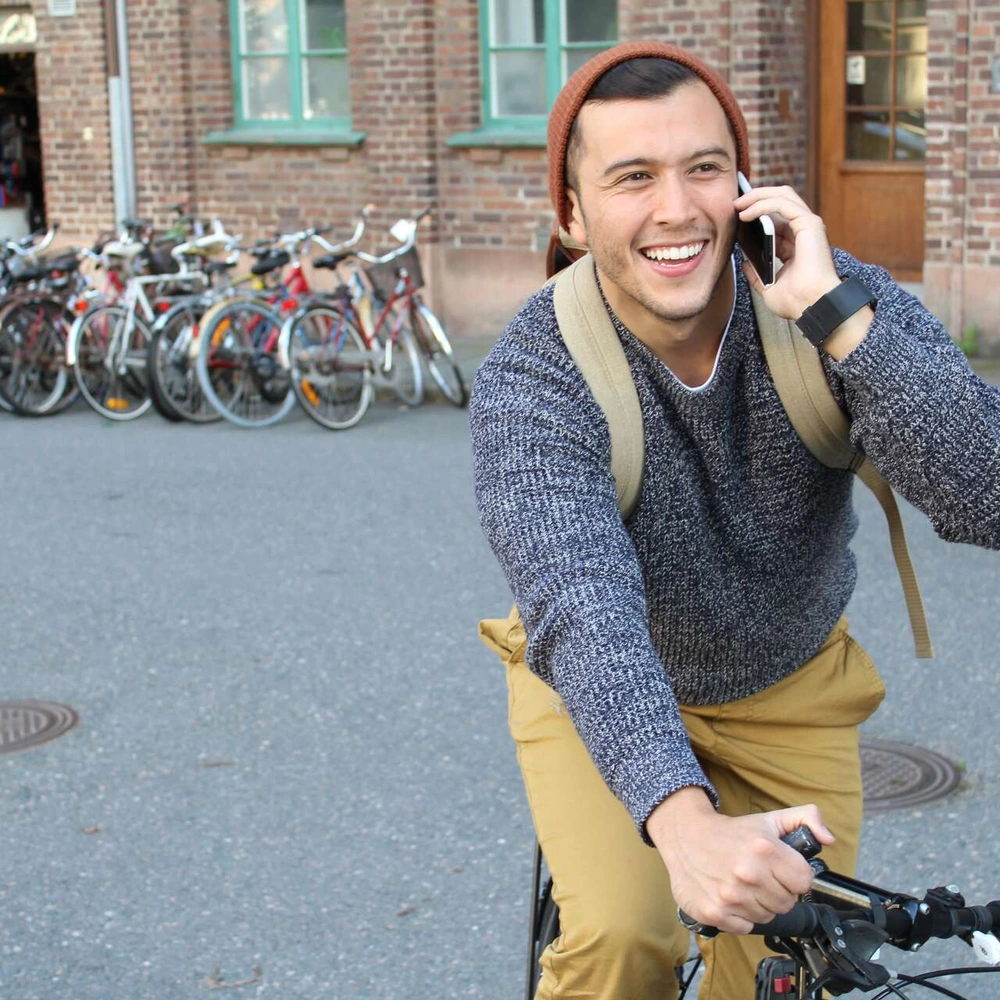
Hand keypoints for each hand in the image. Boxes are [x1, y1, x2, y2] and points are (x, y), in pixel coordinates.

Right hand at [646, 787, 834, 934]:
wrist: (684, 835)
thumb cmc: (730, 831)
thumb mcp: (769, 819)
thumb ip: (806, 819)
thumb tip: (828, 838)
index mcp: (765, 849)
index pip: (804, 882)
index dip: (795, 876)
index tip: (781, 870)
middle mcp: (748, 874)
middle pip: (787, 902)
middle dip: (777, 891)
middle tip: (760, 876)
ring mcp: (731, 896)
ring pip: (767, 917)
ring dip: (759, 904)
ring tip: (743, 885)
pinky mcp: (715, 913)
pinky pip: (745, 927)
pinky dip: (740, 916)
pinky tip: (731, 896)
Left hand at [733, 184, 840, 320]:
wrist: (811, 306)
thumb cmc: (796, 302)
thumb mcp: (769, 288)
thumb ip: (757, 274)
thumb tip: (744, 263)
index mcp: (795, 243)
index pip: (775, 217)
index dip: (755, 210)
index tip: (735, 213)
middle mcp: (802, 231)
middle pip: (779, 199)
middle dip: (755, 197)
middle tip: (734, 203)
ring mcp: (808, 225)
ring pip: (782, 195)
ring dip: (756, 196)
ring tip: (737, 204)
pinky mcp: (809, 224)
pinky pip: (783, 204)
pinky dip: (763, 204)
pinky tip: (746, 213)